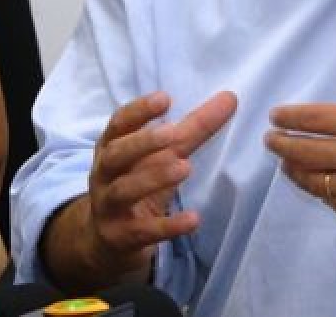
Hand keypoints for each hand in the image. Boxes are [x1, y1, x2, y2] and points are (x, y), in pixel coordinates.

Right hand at [82, 90, 236, 273]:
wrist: (109, 238)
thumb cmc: (138, 181)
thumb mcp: (162, 154)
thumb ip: (193, 127)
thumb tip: (231, 97)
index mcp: (112, 148)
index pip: (119, 124)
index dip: (138, 111)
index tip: (164, 98)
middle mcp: (104, 175)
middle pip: (115, 155)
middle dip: (141, 143)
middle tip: (172, 133)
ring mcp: (108, 207)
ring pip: (124, 191)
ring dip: (153, 179)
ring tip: (185, 167)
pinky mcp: (121, 237)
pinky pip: (143, 231)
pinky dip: (167, 226)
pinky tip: (193, 219)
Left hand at [265, 35, 335, 227]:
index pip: (314, 119)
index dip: (289, 117)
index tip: (275, 116)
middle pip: (303, 153)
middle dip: (281, 146)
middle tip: (271, 141)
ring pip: (315, 183)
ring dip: (296, 173)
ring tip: (288, 167)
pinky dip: (325, 195)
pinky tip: (322, 188)